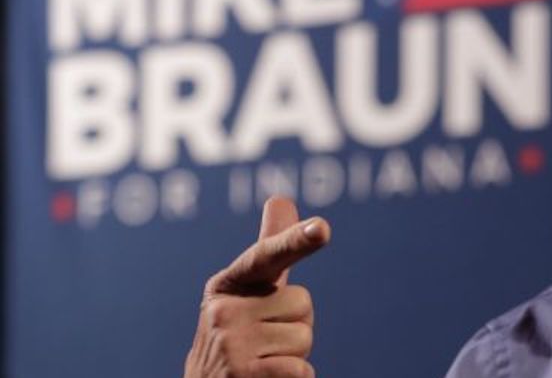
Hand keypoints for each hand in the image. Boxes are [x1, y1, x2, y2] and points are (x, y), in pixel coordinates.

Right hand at [184, 197, 330, 377]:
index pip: (268, 256)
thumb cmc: (239, 339)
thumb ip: (270, 249)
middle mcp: (223, 310)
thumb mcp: (248, 293)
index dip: (295, 240)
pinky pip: (302, 369)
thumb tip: (281, 198)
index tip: (322, 228)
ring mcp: (231, 344)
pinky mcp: (243, 374)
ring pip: (305, 337)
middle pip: (303, 302)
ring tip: (263, 362)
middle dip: (295, 324)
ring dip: (294, 354)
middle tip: (265, 342)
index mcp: (227, 284)